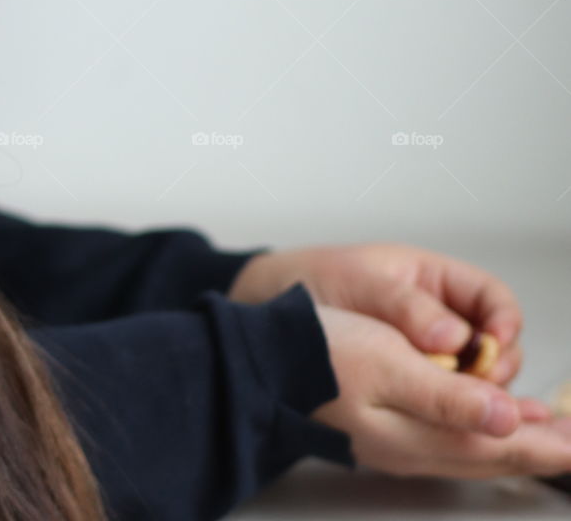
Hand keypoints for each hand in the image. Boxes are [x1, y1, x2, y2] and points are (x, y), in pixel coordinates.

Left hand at [227, 241, 530, 391]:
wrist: (264, 307)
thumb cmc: (309, 280)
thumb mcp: (359, 283)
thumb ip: (406, 306)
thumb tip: (455, 336)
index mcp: (430, 277)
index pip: (491, 297)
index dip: (504, 321)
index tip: (496, 347)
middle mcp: (434, 314)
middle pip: (493, 343)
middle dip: (494, 367)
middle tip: (477, 389)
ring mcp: (421, 349)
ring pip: (471, 376)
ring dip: (472, 391)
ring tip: (451, 401)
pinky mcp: (403, 378)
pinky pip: (440, 395)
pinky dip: (446, 405)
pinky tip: (433, 413)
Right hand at [311, 302, 570, 478]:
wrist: (264, 360)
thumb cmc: (321, 353)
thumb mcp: (390, 365)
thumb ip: (449, 398)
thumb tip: (505, 419)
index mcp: (417, 436)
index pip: (497, 447)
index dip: (543, 445)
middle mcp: (411, 447)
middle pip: (489, 453)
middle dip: (536, 447)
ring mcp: (395, 439)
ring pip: (470, 445)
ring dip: (511, 437)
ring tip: (543, 431)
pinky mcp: (382, 424)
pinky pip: (448, 434)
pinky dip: (479, 425)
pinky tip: (485, 413)